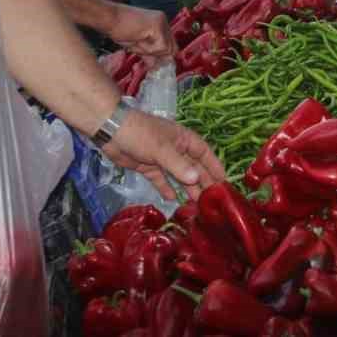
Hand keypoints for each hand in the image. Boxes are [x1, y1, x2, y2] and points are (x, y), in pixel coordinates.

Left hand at [102, 109, 225, 199]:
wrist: (111, 131)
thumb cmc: (141, 134)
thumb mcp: (161, 149)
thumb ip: (179, 166)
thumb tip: (197, 180)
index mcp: (183, 139)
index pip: (204, 153)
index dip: (214, 166)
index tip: (224, 182)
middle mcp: (175, 149)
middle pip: (193, 167)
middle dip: (203, 181)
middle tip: (212, 200)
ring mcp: (161, 158)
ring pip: (178, 175)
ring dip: (187, 188)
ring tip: (197, 204)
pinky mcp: (147, 167)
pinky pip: (161, 180)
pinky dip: (166, 188)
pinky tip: (173, 199)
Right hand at [108, 4, 175, 60]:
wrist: (107, 17)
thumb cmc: (118, 29)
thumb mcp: (137, 45)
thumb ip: (148, 54)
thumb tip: (157, 67)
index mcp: (160, 23)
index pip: (170, 45)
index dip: (162, 57)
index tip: (152, 64)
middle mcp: (164, 21)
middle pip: (172, 48)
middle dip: (157, 56)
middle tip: (141, 51)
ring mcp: (162, 22)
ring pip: (167, 49)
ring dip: (150, 52)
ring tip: (136, 42)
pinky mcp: (158, 26)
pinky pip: (160, 47)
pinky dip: (148, 49)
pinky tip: (137, 39)